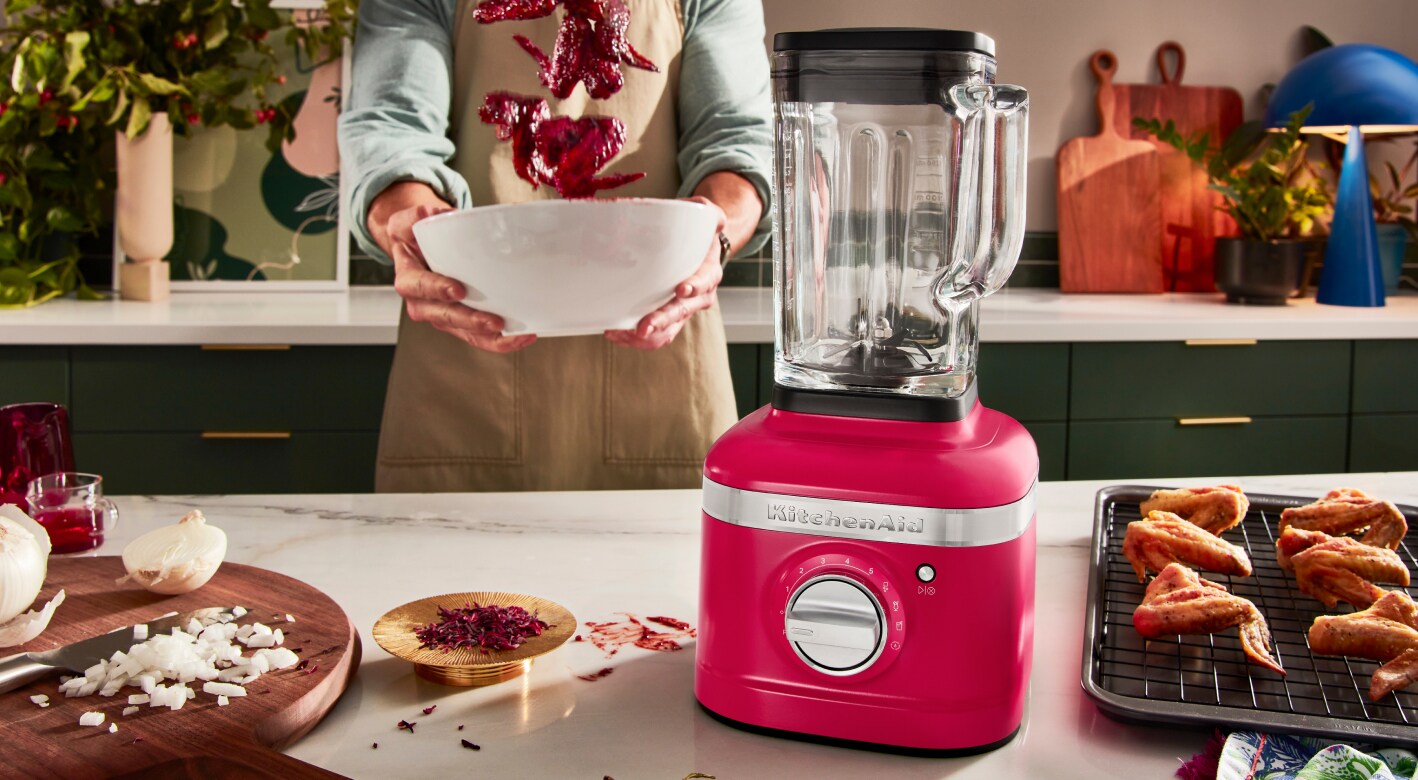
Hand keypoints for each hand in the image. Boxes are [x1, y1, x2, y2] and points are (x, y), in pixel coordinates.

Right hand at [372, 183, 535, 352]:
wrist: (416, 253)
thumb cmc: (413, 240)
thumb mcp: (405, 223)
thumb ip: (414, 216)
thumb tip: (433, 213)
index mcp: (409, 281)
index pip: (421, 288)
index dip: (437, 290)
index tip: (457, 290)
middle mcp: (425, 305)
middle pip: (447, 318)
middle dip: (471, 321)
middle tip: (494, 321)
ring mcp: (444, 317)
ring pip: (467, 334)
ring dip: (492, 338)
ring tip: (518, 336)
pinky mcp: (462, 323)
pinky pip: (480, 337)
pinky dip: (501, 341)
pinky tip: (523, 336)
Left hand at [605, 196, 726, 349]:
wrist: (694, 252)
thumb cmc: (696, 235)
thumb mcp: (706, 217)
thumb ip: (710, 213)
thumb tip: (716, 218)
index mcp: (708, 274)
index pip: (705, 282)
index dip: (694, 287)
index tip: (681, 289)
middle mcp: (697, 298)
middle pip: (681, 313)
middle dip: (662, 320)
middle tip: (644, 327)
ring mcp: (681, 311)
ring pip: (668, 331)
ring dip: (646, 337)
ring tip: (620, 333)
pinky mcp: (665, 319)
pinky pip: (653, 335)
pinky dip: (634, 338)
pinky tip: (615, 332)